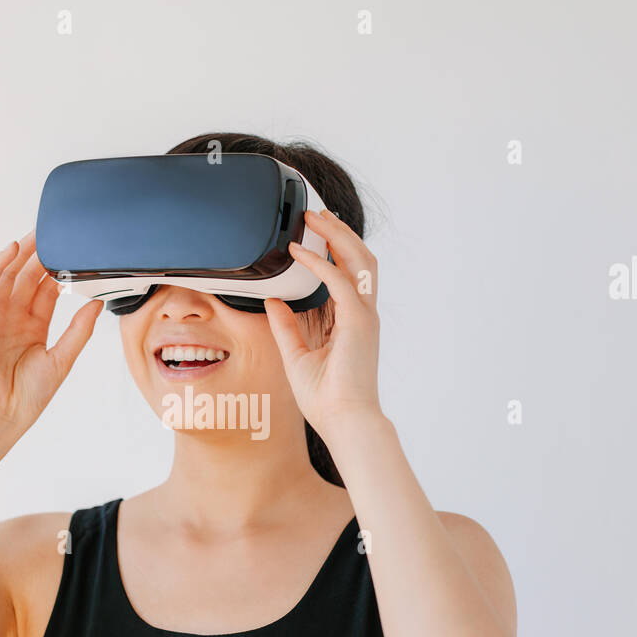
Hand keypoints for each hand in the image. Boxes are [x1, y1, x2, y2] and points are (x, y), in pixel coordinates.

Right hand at [0, 230, 102, 436]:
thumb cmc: (28, 396)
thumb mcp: (62, 359)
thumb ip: (79, 330)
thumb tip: (98, 304)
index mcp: (33, 327)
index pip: (46, 291)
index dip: (58, 270)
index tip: (73, 252)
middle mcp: (13, 318)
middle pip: (27, 278)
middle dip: (40, 254)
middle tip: (56, 231)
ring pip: (7, 276)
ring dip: (20, 254)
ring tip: (37, 233)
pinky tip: (12, 250)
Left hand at [264, 209, 382, 439]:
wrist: (345, 422)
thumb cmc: (326, 399)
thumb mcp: (296, 356)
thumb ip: (285, 326)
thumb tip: (272, 301)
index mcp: (353, 321)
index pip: (349, 274)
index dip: (335, 250)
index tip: (315, 234)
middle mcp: (363, 314)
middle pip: (360, 258)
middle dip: (339, 232)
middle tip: (316, 213)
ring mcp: (365, 316)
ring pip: (359, 260)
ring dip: (336, 236)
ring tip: (315, 219)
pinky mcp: (359, 322)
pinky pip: (340, 281)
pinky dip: (319, 264)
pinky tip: (298, 254)